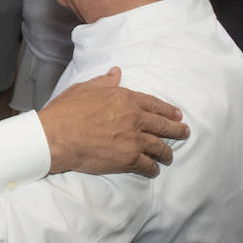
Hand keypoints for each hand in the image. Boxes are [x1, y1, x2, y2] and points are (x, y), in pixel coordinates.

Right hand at [38, 69, 186, 176]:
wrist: (57, 136)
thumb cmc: (67, 111)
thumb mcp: (85, 88)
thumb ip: (105, 81)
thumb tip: (116, 72)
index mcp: (125, 98)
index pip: (154, 104)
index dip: (168, 110)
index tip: (177, 115)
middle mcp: (134, 118)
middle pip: (163, 125)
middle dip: (177, 130)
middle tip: (184, 133)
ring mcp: (133, 140)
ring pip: (159, 147)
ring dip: (167, 152)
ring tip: (169, 156)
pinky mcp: (128, 159)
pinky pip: (147, 165)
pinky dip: (152, 169)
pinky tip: (153, 170)